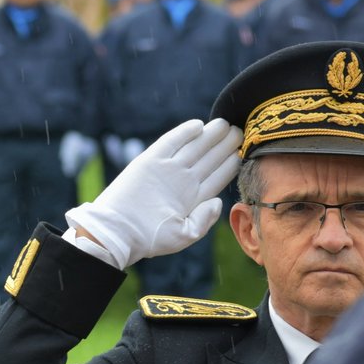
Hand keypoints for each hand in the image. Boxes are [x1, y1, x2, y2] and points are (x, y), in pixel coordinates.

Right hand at [64, 118, 240, 269]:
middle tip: (240, 130)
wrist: (118, 233)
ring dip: (210, 136)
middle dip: (225, 144)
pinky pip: (170, 142)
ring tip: (226, 125)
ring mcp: (166, 170)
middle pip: (208, 158)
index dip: (230, 163)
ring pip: (193, 148)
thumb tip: (218, 202)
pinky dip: (184, 133)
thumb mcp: (183, 236)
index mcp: (191, 198)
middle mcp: (181, 181)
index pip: (217, 176)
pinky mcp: (149, 161)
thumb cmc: (148, 239)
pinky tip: (198, 125)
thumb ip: (204, 220)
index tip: (245, 151)